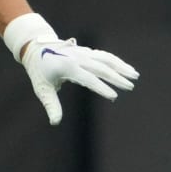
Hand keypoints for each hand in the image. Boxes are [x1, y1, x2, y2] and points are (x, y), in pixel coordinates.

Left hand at [5, 13, 139, 124]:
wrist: (35, 49)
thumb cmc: (40, 72)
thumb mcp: (43, 89)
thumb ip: (52, 105)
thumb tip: (55, 122)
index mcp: (66, 67)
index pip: (88, 79)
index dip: (101, 88)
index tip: (114, 96)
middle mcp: (77, 58)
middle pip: (101, 67)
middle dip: (117, 77)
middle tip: (130, 87)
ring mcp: (83, 53)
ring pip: (106, 59)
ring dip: (122, 67)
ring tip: (135, 75)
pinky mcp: (87, 51)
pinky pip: (105, 56)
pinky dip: (117, 62)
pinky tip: (127, 69)